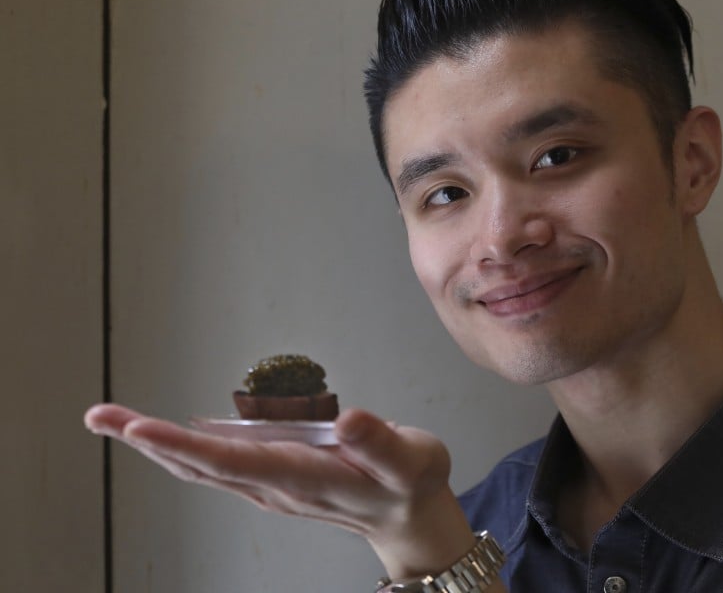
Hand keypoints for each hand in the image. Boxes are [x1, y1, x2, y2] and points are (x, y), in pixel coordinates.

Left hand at [84, 403, 479, 580]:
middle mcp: (276, 488)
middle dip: (147, 441)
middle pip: (199, 467)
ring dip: (156, 445)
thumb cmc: (410, 484)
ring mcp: (270, 487)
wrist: (410, 518)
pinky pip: (216, 467)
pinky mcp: (272, 480)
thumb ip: (381, 443)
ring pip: (201, 468)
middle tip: (100, 416)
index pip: (232, 462)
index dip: (182, 445)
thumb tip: (347, 418)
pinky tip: (166, 437)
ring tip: (116, 421)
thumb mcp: (411, 461)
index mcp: (304, 479)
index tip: (138, 427)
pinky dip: (182, 449)